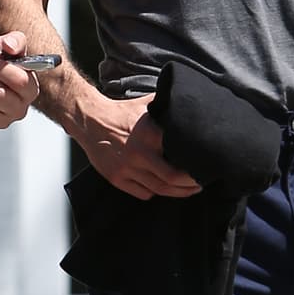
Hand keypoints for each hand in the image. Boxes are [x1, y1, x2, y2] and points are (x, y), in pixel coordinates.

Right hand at [81, 96, 200, 201]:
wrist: (90, 121)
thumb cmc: (121, 112)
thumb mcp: (146, 105)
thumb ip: (166, 106)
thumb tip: (188, 101)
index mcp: (150, 134)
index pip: (179, 155)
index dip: (194, 164)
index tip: (204, 166)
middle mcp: (139, 153)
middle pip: (172, 178)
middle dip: (190, 185)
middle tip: (200, 184)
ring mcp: (127, 168)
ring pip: (159, 189)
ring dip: (176, 192)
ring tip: (187, 190)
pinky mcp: (117, 178)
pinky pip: (142, 193)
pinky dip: (154, 192)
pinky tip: (161, 187)